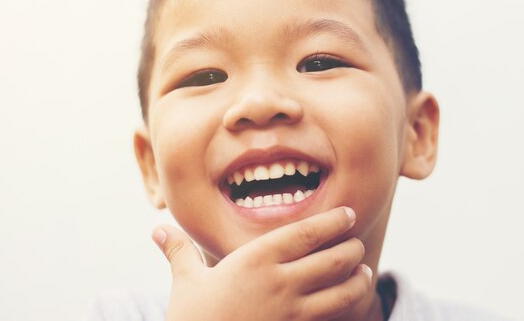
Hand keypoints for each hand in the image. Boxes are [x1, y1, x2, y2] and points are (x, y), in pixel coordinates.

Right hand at [152, 207, 371, 320]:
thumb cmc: (192, 318)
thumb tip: (157, 231)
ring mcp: (291, 313)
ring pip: (341, 293)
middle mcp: (279, 283)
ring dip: (358, 280)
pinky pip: (330, 319)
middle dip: (352, 250)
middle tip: (358, 244)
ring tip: (366, 272)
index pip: (306, 233)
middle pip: (332, 261)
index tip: (349, 214)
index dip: (332, 222)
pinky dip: (347, 309)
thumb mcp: (185, 282)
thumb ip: (178, 252)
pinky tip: (350, 303)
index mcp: (256, 260)